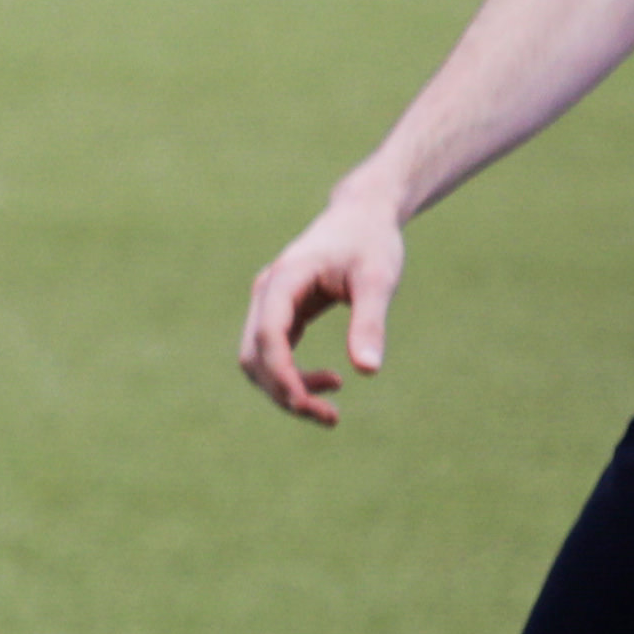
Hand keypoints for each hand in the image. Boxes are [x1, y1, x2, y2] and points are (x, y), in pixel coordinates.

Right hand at [238, 182, 407, 427]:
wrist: (361, 216)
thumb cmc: (371, 242)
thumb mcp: (379, 279)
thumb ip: (370, 322)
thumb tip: (368, 371)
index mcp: (284, 280)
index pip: (267, 335)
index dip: (282, 374)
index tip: (308, 404)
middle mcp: (266, 294)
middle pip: (254, 356)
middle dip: (284, 392)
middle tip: (330, 417)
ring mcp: (268, 305)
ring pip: (258, 361)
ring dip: (287, 390)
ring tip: (332, 410)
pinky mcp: (280, 314)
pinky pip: (274, 354)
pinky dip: (294, 377)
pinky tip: (331, 381)